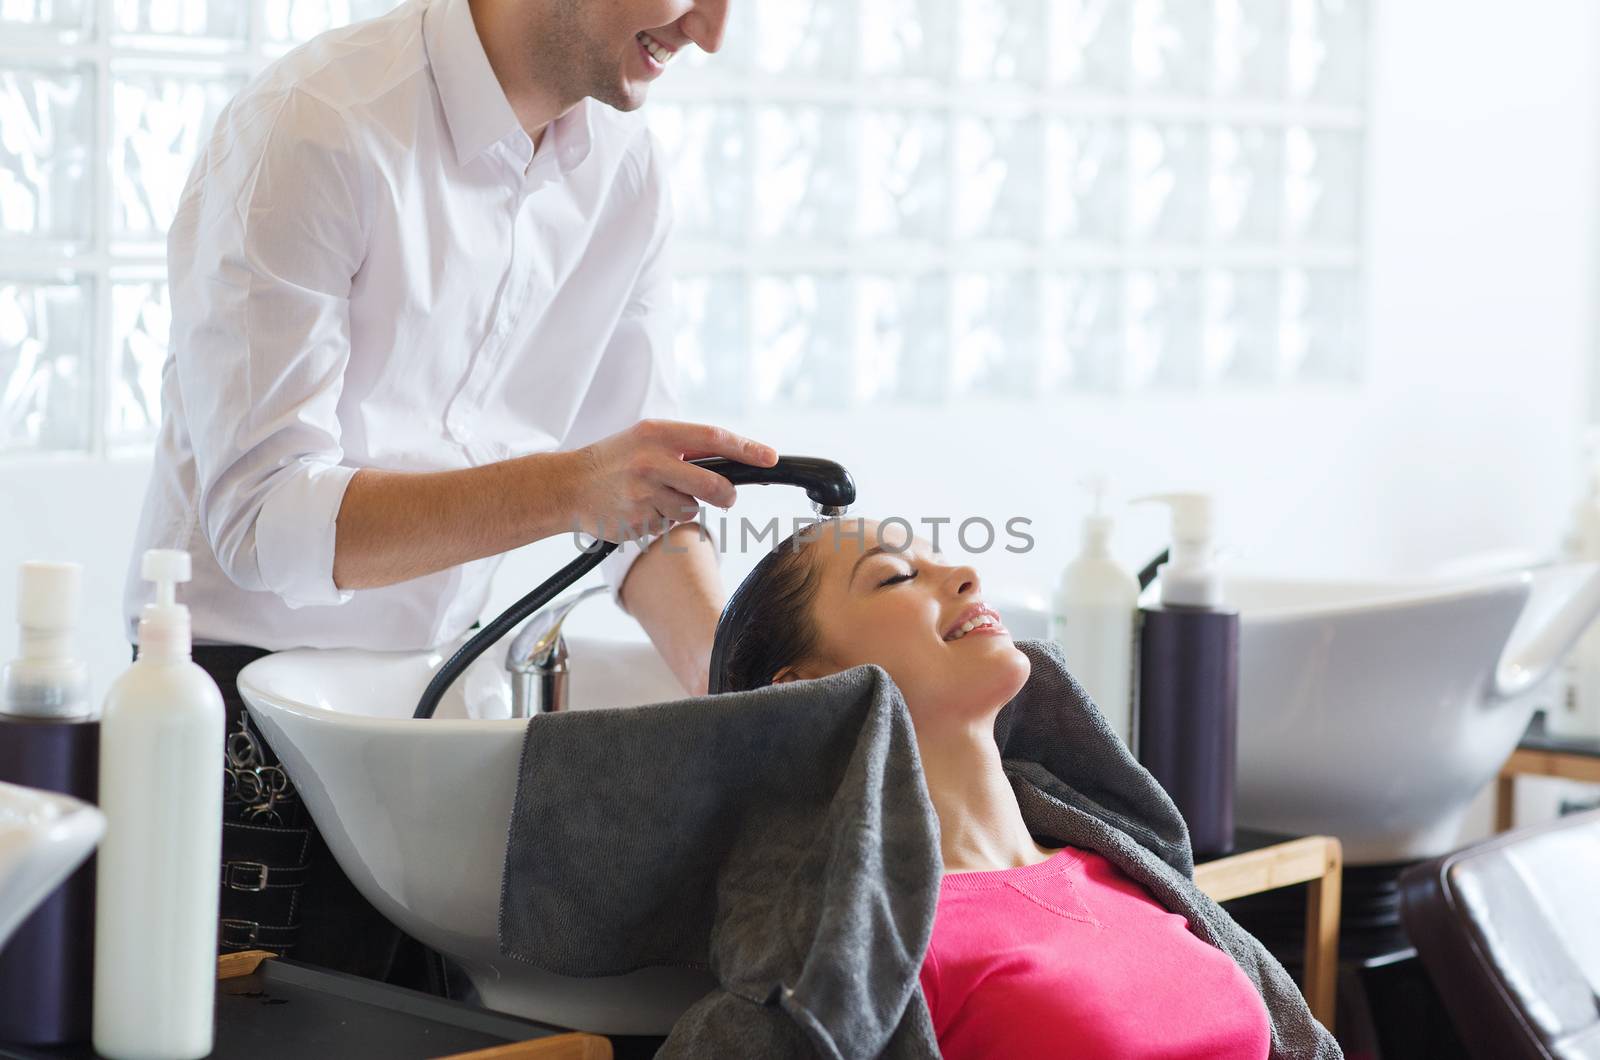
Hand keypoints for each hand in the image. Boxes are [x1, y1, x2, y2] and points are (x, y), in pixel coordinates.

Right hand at [567, 419, 778, 543]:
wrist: (568, 486)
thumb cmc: (614, 460)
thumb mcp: (645, 438)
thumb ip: (683, 446)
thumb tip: (730, 457)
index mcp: (657, 433)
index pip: (714, 438)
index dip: (747, 448)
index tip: (769, 456)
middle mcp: (652, 461)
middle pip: (714, 486)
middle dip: (726, 496)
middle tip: (725, 498)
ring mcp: (645, 494)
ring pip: (691, 509)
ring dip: (682, 507)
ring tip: (654, 496)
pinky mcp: (638, 521)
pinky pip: (668, 525)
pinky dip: (661, 520)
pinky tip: (640, 509)